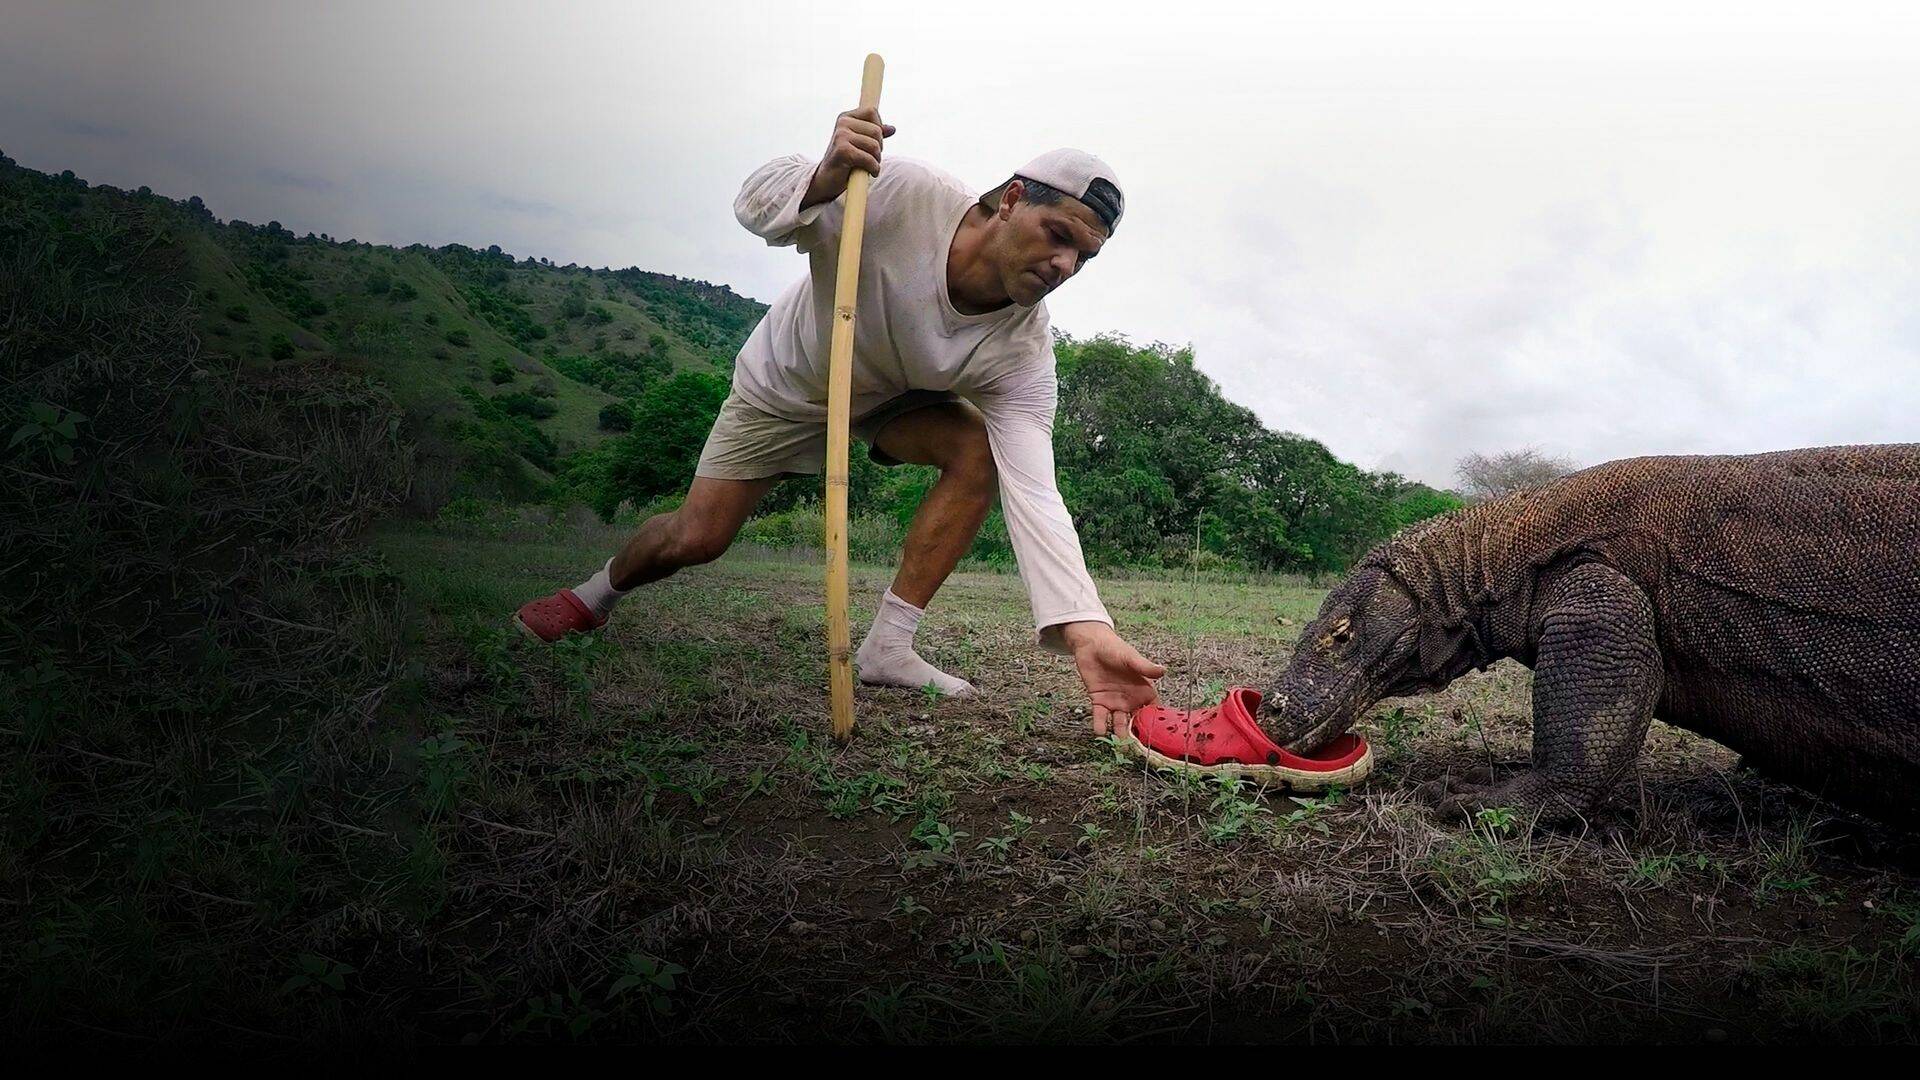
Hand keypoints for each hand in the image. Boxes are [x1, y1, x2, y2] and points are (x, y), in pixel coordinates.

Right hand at [802, 106, 895, 208]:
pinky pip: (869, 159)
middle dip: (878, 148)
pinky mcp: (842, 151)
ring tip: (869, 165)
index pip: (872, 112)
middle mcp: (842, 123)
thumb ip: (874, 135)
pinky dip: (874, 169)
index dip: (879, 128)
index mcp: (846, 117)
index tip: (872, 142)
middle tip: (871, 157)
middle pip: (876, 131)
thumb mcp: (860, 144)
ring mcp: (841, 136)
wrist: (826, 180)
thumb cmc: (845, 161)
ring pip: (874, 145)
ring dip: (876, 160)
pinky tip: (870, 173)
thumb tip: (892, 129)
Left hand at [1060, 622, 1166, 737]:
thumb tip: (1163, 670)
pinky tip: (1100, 732)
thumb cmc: (1116, 649)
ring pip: (1119, 723)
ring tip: (1120, 746)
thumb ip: (1145, 667)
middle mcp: (1131, 700)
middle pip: (1137, 722)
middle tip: (1138, 749)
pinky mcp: (1098, 702)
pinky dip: (1100, 725)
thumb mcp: (1131, 658)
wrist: (1092, 645)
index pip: (1152, 711)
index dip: (1155, 722)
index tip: (1157, 735)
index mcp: (1144, 691)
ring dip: (1120, 734)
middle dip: (1138, 736)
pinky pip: (1100, 717)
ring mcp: (1115, 703)